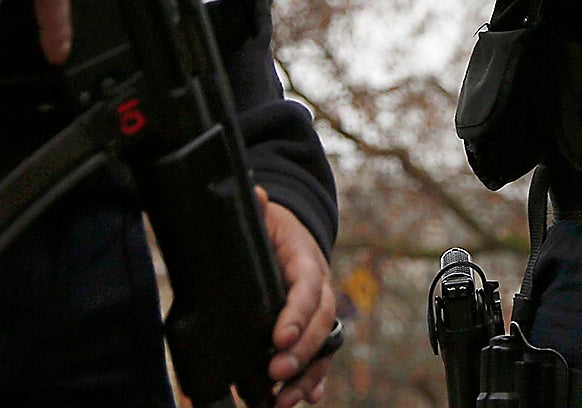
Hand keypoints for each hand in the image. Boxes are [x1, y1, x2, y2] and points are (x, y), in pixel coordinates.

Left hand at [258, 190, 336, 405]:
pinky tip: (306, 400)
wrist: (294, 231)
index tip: (277, 338)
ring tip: (282, 400)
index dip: (296, 314)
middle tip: (276, 374)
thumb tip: (257, 194)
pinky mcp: (313, 327)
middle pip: (320, 322)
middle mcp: (320, 287)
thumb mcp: (266, 216)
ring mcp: (319, 311)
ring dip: (307, 375)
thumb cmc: (275, 227)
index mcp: (306, 260)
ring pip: (324, 345)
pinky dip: (315, 380)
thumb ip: (260, 209)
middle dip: (301, 352)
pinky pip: (320, 356)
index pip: (307, 288)